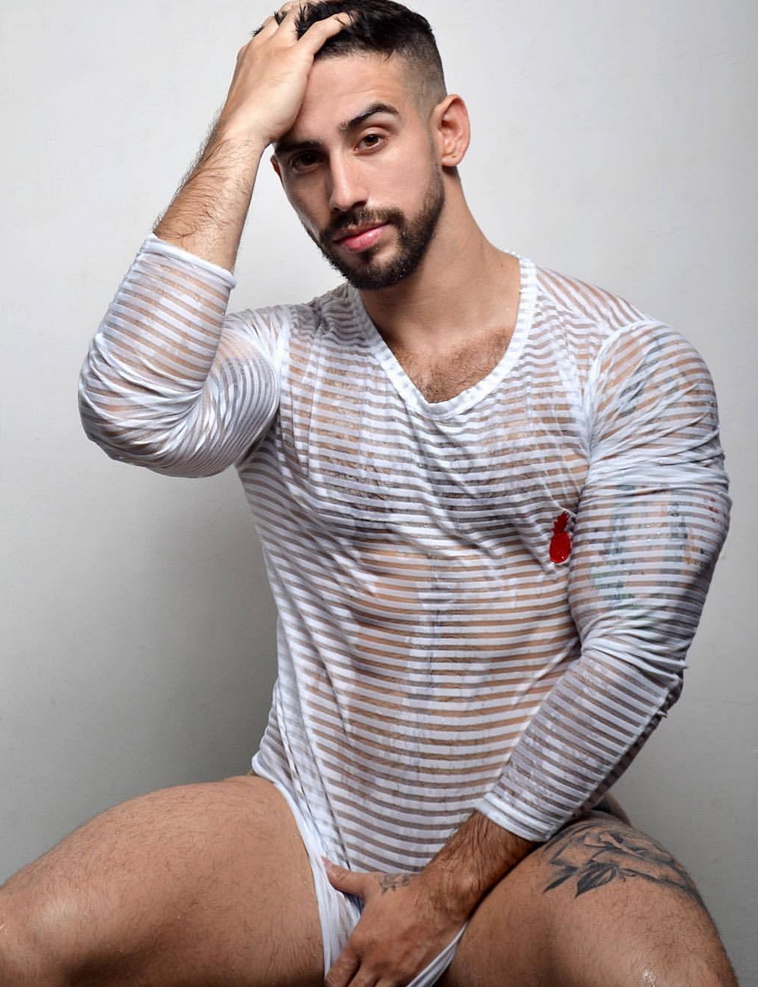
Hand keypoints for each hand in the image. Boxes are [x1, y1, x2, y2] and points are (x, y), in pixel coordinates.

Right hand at [217, 2, 352, 145]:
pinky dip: (335, 22)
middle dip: (302, 8)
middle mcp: (263, 44)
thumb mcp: (255, 102)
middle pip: (284, 14)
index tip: (297, 25)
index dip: (285, 22)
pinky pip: (319, 31)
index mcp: (251, 54)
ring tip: (334, 6)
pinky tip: (347, 20)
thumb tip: (273, 107)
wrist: (242, 128)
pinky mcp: (294, 58)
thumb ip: (265, 94)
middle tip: (317, 7)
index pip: (270, 27)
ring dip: (318, 7)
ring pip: (300, 14)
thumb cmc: (247, 124)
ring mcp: (277, 48)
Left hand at [324, 861, 462, 986]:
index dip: (333, 981)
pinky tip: (388, 983)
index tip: (337, 978)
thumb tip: (324, 864)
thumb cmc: (404, 891)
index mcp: (360, 942)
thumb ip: (345, 880)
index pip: (336, 977)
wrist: (438, 898)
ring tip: (370, 984)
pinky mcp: (413, 976)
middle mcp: (374, 962)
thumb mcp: (371, 884)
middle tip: (351, 983)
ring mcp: (395, 972)